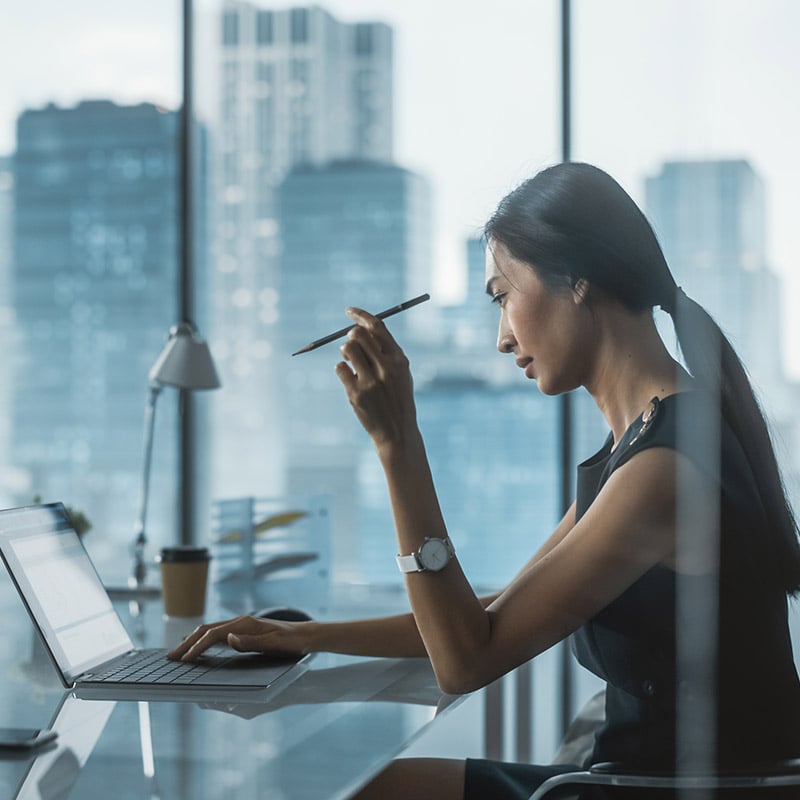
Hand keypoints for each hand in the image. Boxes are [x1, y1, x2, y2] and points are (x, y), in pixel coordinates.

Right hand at [167, 615, 312, 661]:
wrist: (307, 635)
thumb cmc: (292, 641)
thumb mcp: (274, 644)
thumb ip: (251, 642)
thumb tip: (228, 639)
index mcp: (246, 623)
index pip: (214, 634)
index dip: (197, 647)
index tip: (184, 659)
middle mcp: (241, 622)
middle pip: (207, 629)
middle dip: (188, 642)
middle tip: (171, 656)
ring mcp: (242, 625)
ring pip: (211, 631)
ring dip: (194, 641)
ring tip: (179, 653)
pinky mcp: (244, 631)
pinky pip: (218, 634)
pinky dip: (204, 641)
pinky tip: (199, 649)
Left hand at [335, 308, 418, 452]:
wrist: (397, 432)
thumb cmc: (397, 398)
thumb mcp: (401, 373)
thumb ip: (386, 352)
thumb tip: (361, 328)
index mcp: (400, 359)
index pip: (377, 326)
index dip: (360, 315)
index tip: (349, 311)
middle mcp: (386, 367)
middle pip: (359, 334)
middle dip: (351, 335)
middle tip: (352, 345)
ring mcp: (371, 381)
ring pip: (347, 349)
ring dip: (346, 352)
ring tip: (352, 363)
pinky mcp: (356, 394)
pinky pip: (340, 368)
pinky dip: (343, 370)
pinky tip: (351, 380)